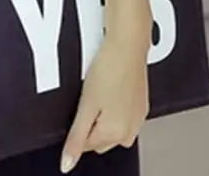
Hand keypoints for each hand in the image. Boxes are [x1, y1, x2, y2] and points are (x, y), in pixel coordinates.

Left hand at [60, 32, 149, 171]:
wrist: (129, 44)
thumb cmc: (108, 69)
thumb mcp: (86, 105)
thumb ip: (76, 137)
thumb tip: (67, 164)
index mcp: (116, 134)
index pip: (86, 146)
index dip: (76, 127)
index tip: (77, 109)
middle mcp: (130, 131)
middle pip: (100, 139)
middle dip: (90, 123)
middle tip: (88, 98)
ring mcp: (138, 118)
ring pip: (112, 128)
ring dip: (103, 117)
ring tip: (99, 91)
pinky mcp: (142, 105)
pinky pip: (123, 116)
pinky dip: (114, 107)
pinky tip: (110, 88)